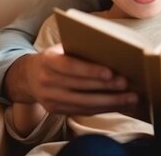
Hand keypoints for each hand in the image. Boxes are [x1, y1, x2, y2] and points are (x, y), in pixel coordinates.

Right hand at [5, 43, 138, 115]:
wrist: (29, 77)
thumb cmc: (55, 57)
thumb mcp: (61, 48)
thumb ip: (79, 49)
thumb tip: (111, 50)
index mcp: (48, 60)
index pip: (70, 67)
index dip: (90, 71)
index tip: (110, 72)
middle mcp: (46, 81)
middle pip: (80, 88)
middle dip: (106, 88)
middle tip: (127, 84)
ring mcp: (50, 99)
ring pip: (84, 104)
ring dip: (110, 102)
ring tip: (131, 98)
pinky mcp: (57, 111)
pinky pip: (83, 112)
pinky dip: (104, 109)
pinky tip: (119, 105)